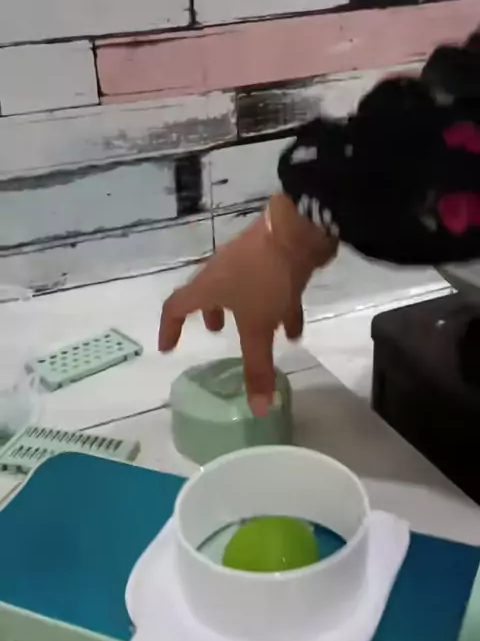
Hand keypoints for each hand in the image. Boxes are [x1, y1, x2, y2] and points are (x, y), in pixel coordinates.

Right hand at [159, 197, 336, 415]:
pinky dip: (277, 309)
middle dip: (210, 314)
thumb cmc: (265, 278)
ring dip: (246, 312)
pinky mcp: (273, 258)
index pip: (175, 307)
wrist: (298, 230)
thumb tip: (257, 410)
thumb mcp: (259, 327)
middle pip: (207, 294)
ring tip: (258, 333)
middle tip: (215, 332)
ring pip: (240, 291)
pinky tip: (294, 330)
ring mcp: (248, 262)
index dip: (168, 329)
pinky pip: (269, 288)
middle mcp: (221, 271)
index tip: (168, 348)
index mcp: (207, 286)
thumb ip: (257, 367)